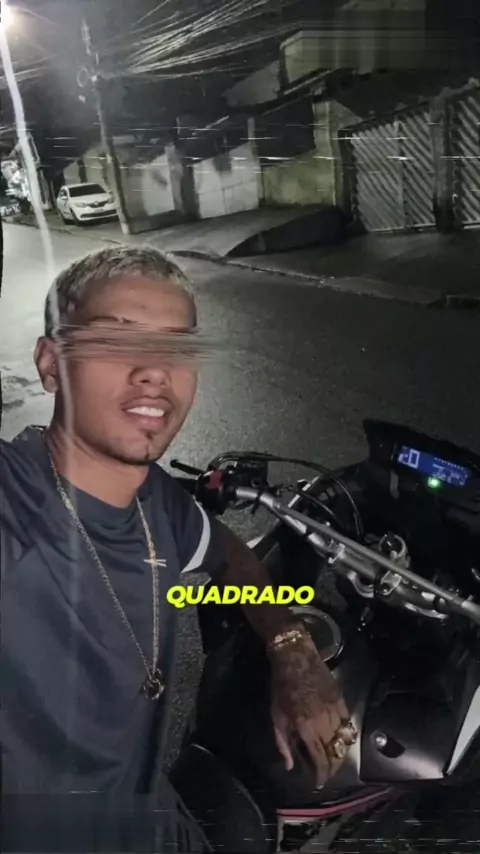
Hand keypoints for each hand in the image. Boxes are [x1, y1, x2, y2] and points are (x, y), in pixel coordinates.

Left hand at [269, 634, 351, 785]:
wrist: (296, 657)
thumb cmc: (281, 686)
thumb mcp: (277, 716)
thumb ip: (284, 743)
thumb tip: (290, 765)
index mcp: (307, 728)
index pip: (321, 759)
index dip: (322, 774)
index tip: (318, 781)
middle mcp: (326, 723)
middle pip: (336, 753)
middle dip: (332, 767)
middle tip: (325, 772)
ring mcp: (336, 711)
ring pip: (345, 740)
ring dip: (340, 753)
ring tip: (333, 759)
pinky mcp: (342, 700)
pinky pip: (348, 724)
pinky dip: (345, 735)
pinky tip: (339, 739)